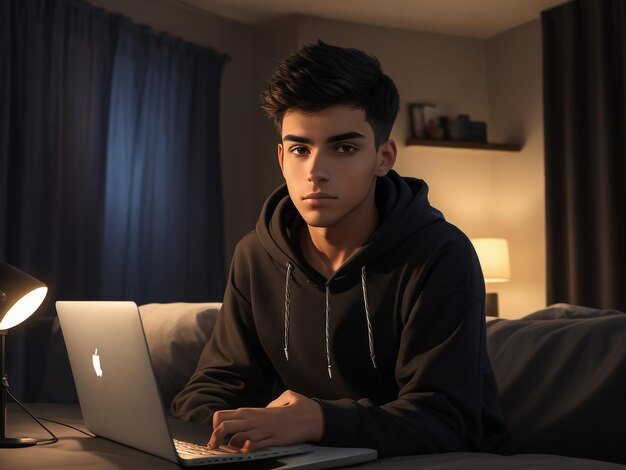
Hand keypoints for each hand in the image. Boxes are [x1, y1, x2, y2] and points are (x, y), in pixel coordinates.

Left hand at [208, 390, 322, 452]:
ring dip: (227, 445)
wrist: (315, 417)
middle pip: (225, 425)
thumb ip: (269, 405)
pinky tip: (243, 451)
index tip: (217, 432)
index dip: (217, 424)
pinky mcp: (273, 440)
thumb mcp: (283, 398)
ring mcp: (265, 430)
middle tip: (212, 445)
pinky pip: (254, 446)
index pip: (226, 414)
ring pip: (236, 437)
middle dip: (214, 436)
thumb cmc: (300, 407)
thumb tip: (264, 410)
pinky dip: (245, 450)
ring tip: (223, 450)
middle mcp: (257, 420)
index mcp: (256, 411)